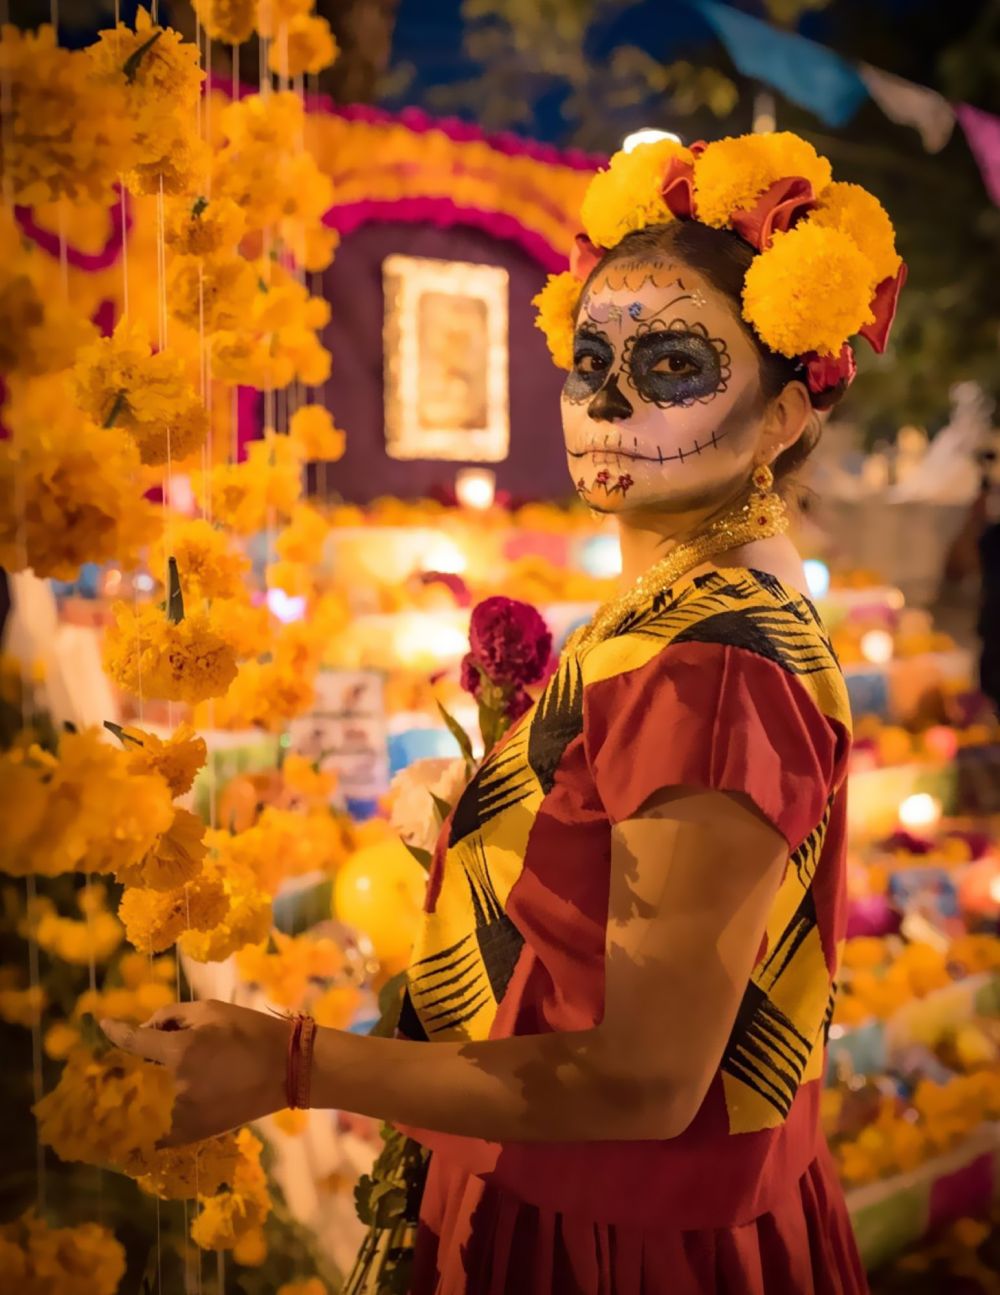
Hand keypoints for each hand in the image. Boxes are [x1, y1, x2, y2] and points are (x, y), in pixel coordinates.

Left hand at [100, 999, 288, 1146]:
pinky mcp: (191, 1134)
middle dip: (132, 1067)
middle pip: (136, 1076)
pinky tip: (151, 1116)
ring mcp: (181, 1116)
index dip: (116, 1032)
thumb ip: (172, 1015)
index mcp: (179, 1053)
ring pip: (145, 1105)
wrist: (287, 1070)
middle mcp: (174, 1087)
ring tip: (147, 1088)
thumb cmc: (250, 1032)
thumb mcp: (212, 1010)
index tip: (104, 1025)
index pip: (134, 1042)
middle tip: (134, 1061)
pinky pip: (158, 1132)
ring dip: (141, 1095)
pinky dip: (151, 1124)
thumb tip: (146, 1029)